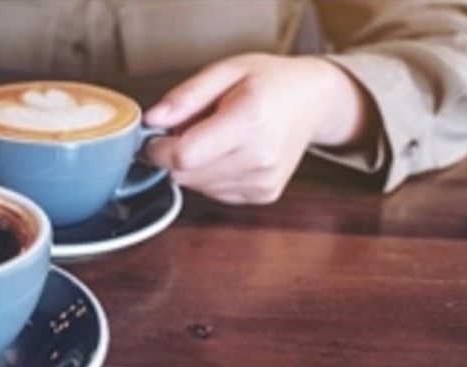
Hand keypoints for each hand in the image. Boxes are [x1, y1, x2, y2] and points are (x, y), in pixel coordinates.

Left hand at [144, 53, 376, 203]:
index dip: (158, 149)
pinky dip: (210, 175)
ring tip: (216, 136)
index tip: (155, 136)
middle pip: (186, 175)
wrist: (314, 100)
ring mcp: (263, 181)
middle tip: (191, 128)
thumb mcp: (226, 70)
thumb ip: (186, 96)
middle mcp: (259, 158)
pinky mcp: (264, 195)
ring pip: (196, 187)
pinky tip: (229, 152)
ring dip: (194, 165)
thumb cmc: (270, 81)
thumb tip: (151, 120)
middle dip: (174, 155)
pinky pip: (214, 193)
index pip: (184, 155)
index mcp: (249, 121)